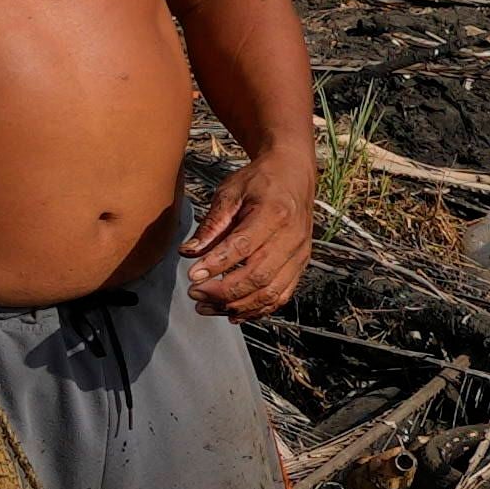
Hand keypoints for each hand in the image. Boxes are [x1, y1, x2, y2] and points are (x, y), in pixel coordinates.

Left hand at [185, 137, 316, 316]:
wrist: (295, 176)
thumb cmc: (260, 182)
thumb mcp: (231, 193)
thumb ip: (212, 224)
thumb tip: (188, 252)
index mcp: (274, 213)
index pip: (243, 246)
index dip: (217, 264)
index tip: (191, 276)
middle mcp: (292, 237)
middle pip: (258, 275)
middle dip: (223, 291)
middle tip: (193, 293)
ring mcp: (299, 254)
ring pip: (270, 292)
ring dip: (236, 305)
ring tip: (206, 307)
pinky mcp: (301, 265)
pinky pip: (281, 296)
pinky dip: (256, 310)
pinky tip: (232, 312)